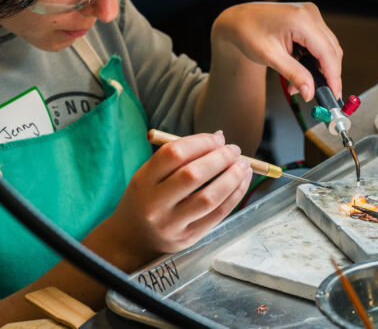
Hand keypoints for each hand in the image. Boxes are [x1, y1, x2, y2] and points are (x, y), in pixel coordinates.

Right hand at [104, 132, 251, 257]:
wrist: (134, 238)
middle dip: (219, 158)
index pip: (173, 154)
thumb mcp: (150, 174)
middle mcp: (155, 204)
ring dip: (232, 177)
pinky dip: (234, 195)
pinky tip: (242, 182)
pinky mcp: (188, 238)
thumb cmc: (148, 197)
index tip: (218, 138)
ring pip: (209, 198)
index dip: (200, 142)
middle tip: (234, 150)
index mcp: (143, 181)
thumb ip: (180, 157)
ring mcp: (172, 224)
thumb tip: (219, 138)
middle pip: (192, 175)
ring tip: (243, 165)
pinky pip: (218, 214)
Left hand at [211, 2, 342, 99]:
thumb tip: (310, 93)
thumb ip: (293, 74)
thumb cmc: (249, 33)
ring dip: (318, 68)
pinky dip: (314, 59)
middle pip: (331, 50)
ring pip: (327, 48)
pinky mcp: (308, 18)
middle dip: (325, 75)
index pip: (328, 52)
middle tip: (312, 93)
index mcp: (301, 20)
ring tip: (297, 84)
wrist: (238, 20)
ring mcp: (310, 14)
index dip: (334, 76)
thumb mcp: (270, 57)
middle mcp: (310, 13)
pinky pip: (320, 42)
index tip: (334, 95)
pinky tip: (300, 70)